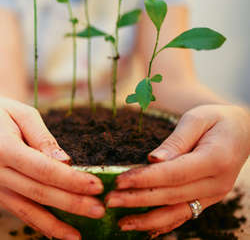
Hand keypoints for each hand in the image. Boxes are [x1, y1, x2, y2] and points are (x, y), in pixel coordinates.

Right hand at [0, 94, 104, 239]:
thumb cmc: (1, 110)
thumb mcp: (25, 113)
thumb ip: (45, 139)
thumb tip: (66, 164)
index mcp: (1, 147)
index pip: (43, 170)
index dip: (72, 181)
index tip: (97, 186)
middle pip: (38, 193)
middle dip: (71, 204)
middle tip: (98, 210)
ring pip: (26, 210)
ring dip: (55, 224)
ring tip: (78, 235)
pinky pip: (17, 210)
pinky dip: (37, 222)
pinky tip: (55, 231)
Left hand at [105, 104, 249, 237]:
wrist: (242, 131)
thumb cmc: (216, 119)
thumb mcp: (197, 119)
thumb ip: (176, 140)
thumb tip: (153, 159)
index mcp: (215, 159)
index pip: (174, 174)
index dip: (145, 179)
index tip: (119, 181)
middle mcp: (216, 183)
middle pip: (171, 196)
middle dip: (137, 200)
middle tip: (109, 201)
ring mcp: (212, 195)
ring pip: (177, 213)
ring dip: (147, 220)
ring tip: (120, 222)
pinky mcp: (206, 200)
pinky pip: (183, 215)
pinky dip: (161, 224)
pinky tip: (141, 227)